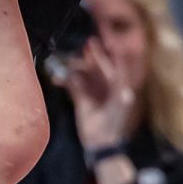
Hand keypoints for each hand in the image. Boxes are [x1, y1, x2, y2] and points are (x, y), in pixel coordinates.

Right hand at [63, 37, 134, 152]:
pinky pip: (72, 85)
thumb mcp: (120, 105)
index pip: (113, 66)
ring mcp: (92, 92)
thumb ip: (120, 90)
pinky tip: (57, 78)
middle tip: (87, 45)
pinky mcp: (80, 99)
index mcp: (117, 86)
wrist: (101, 142)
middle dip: (92, 56)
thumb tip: (125, 78)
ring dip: (74, 69)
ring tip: (66, 64)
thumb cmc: (114, 123)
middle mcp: (104, 86)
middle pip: (97, 67)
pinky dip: (65, 80)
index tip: (107, 41)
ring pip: (82, 74)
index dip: (110, 53)